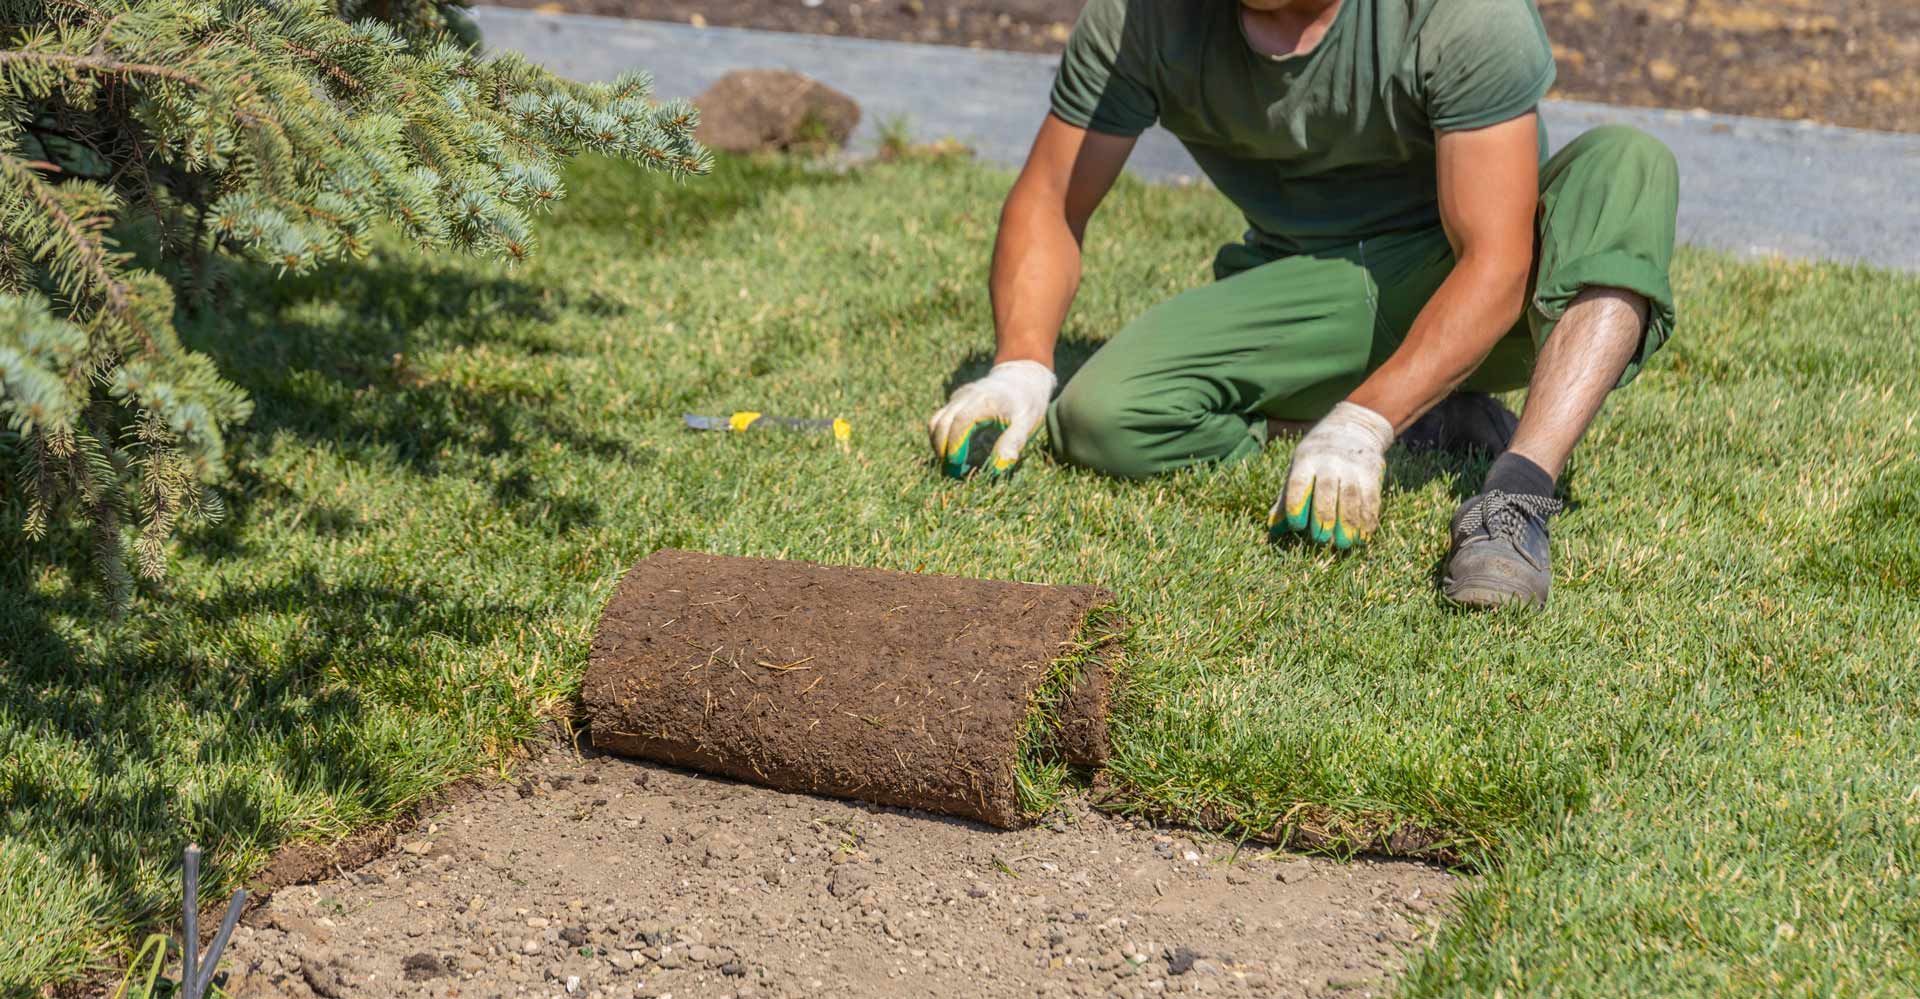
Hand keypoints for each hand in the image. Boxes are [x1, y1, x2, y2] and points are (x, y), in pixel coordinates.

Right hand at [928, 360, 1055, 477]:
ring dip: (938, 443)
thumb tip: (996, 468)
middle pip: (942, 422)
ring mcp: (959, 397)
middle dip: (942, 448)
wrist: (1022, 377)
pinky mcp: (956, 400)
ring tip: (950, 464)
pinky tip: (953, 451)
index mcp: (985, 401)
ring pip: (936, 420)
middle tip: (952, 471)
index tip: (957, 465)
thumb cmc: (1026, 402)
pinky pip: (940, 418)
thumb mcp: (1027, 423)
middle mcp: (967, 396)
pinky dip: (941, 436)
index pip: (960, 422)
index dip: (955, 445)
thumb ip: (1012, 444)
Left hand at [1269, 401, 1394, 548]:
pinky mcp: (1372, 473)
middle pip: (1327, 491)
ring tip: (1345, 543)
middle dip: (1325, 516)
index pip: (1299, 483)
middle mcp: (1330, 462)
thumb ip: (1287, 498)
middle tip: (1321, 539)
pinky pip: (1371, 498)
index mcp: (1306, 461)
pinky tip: (1364, 535)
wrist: (1353, 428)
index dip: (1296, 505)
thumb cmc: (1317, 457)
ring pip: (1351, 496)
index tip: (1296, 525)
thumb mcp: (1298, 468)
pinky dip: (1368, 518)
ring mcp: (1353, 467)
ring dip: (1349, 522)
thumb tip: (1274, 528)